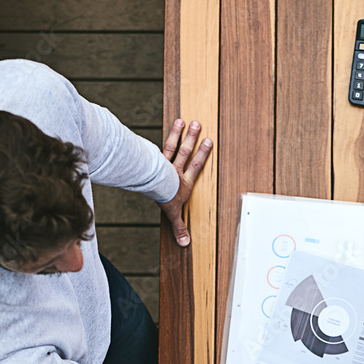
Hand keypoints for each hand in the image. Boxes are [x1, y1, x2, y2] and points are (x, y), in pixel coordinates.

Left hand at [159, 119, 213, 246]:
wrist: (156, 185)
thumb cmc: (167, 198)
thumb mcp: (174, 214)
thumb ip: (179, 227)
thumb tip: (184, 243)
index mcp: (184, 182)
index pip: (196, 167)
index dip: (202, 154)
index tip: (208, 142)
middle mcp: (176, 170)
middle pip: (186, 153)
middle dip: (192, 140)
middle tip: (198, 125)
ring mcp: (165, 163)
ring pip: (174, 146)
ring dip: (179, 134)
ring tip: (183, 121)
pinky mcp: (155, 160)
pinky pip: (160, 146)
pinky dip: (165, 136)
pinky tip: (166, 127)